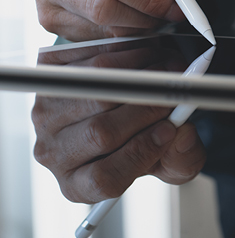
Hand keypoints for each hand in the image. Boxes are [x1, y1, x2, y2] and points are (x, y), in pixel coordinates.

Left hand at [33, 42, 205, 202]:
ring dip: (141, 75)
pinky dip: (125, 53)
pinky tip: (148, 57)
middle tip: (175, 96)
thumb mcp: (172, 161)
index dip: (142, 152)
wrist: (123, 111)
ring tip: (169, 72)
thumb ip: (184, 156)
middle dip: (148, 109)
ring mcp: (47, 114)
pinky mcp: (48, 76)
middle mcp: (56, 152)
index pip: (105, 177)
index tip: (170, 130)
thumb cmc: (142, 141)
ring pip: (94, 91)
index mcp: (81, 184)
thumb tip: (182, 133)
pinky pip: (86, 60)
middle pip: (99, 133)